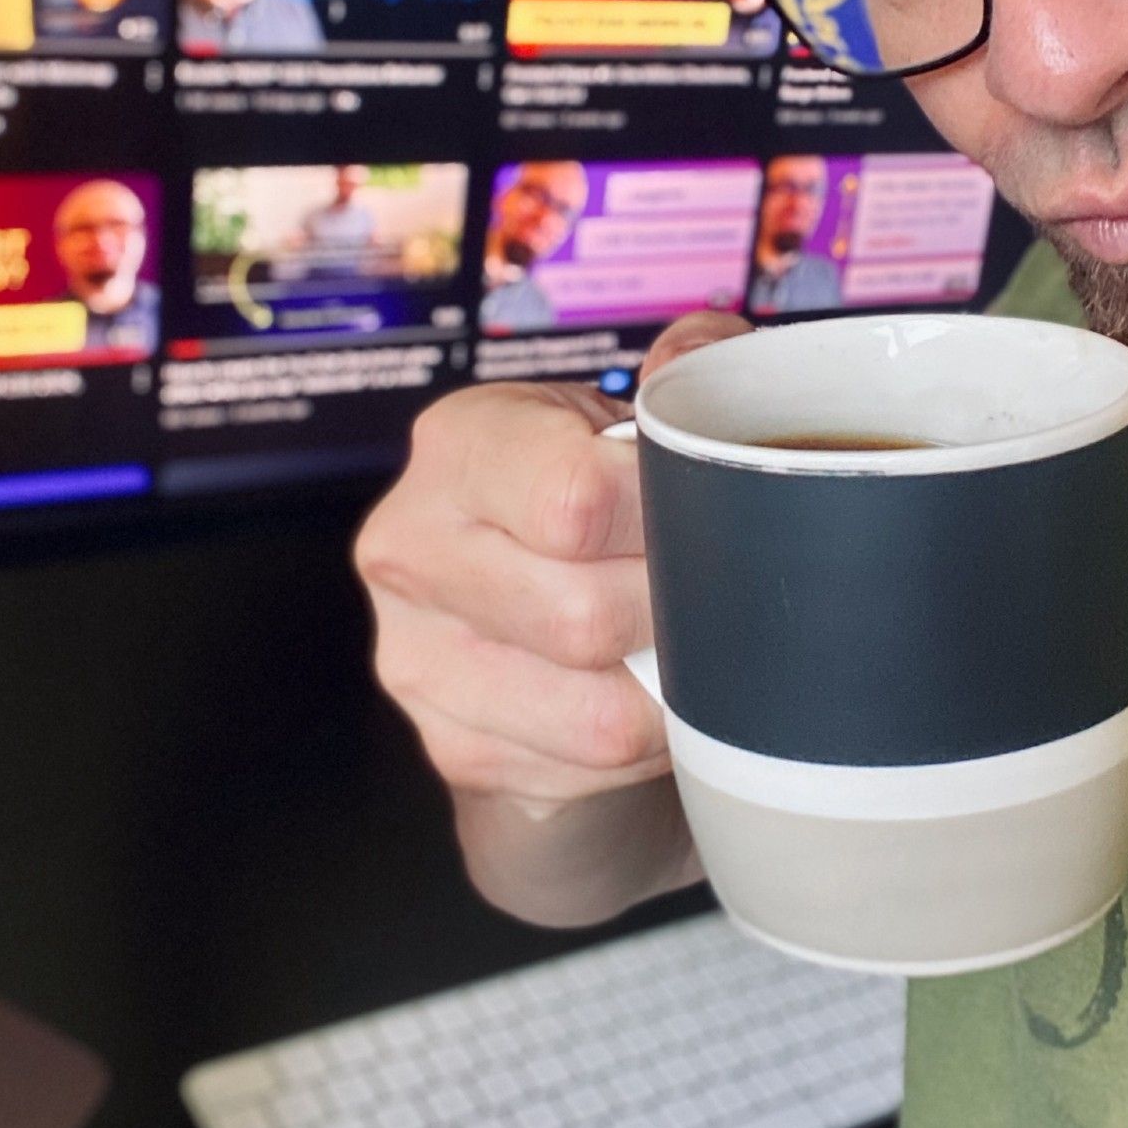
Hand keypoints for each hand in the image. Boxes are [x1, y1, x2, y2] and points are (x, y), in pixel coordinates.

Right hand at [356, 311, 748, 921]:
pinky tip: (648, 695)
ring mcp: (416, 655)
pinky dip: (643, 745)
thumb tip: (706, 355)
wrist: (536, 613)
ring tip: (691, 649)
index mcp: (461, 443)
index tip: (715, 518)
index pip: (574, 497)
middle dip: (676, 615)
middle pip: (582, 615)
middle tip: (717, 595)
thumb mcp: (634, 421)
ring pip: (592, 714)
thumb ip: (686, 370)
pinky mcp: (451, 744)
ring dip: (667, 691)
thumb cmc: (599, 502)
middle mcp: (411, 545)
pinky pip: (583, 772)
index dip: (672, 520)